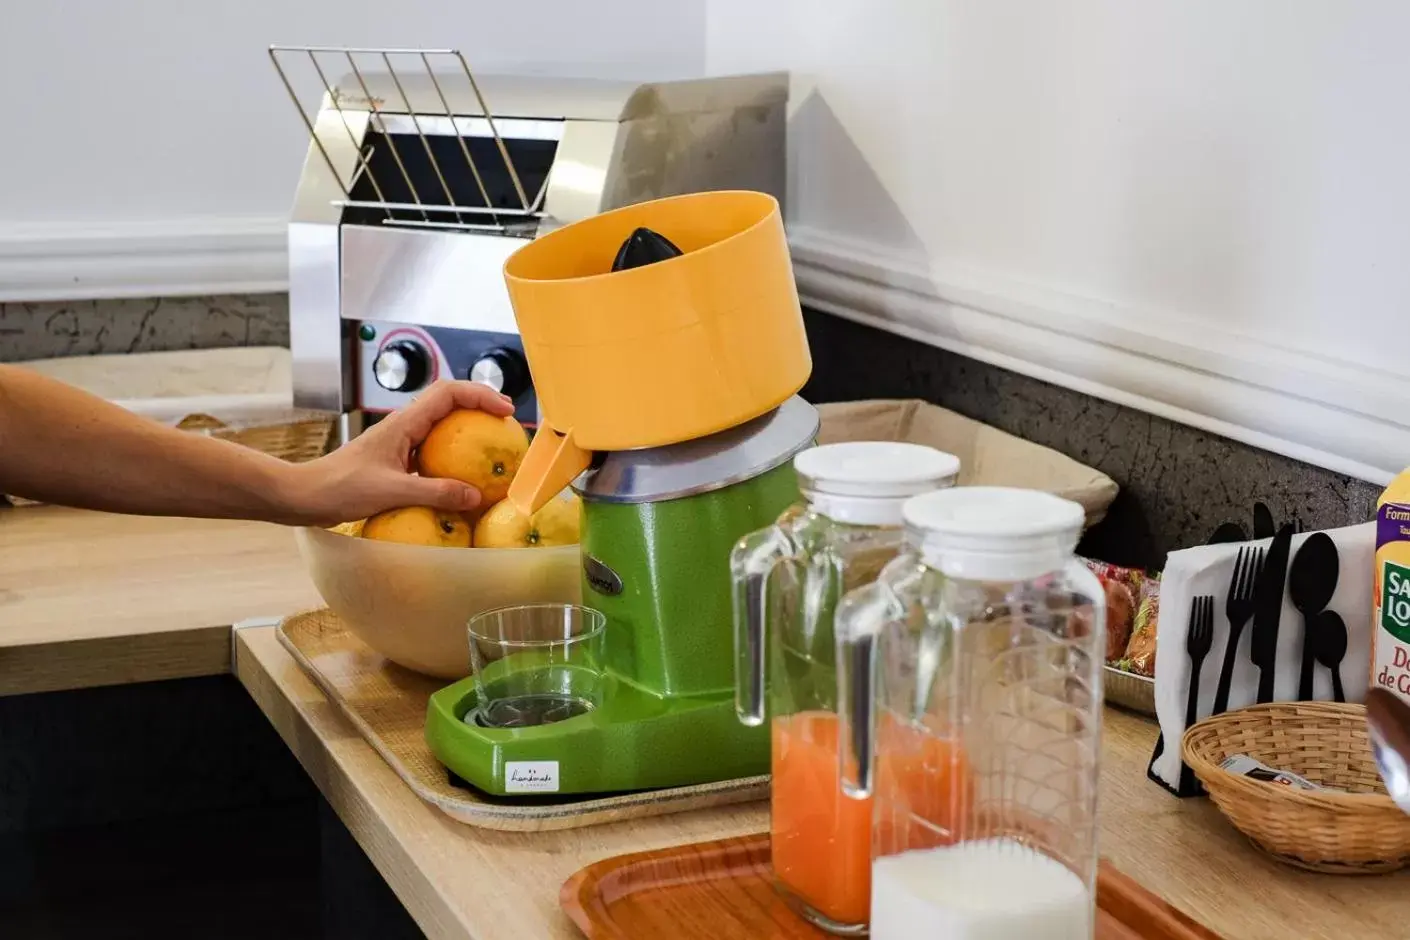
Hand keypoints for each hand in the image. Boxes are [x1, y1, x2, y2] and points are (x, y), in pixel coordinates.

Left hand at [283, 381, 515, 525]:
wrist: (305, 495)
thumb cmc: (340, 489)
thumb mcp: (392, 492)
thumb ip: (435, 493)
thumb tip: (475, 495)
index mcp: (403, 423)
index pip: (448, 393)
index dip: (480, 395)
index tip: (505, 410)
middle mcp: (403, 427)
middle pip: (449, 402)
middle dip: (480, 405)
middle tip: (507, 422)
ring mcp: (399, 442)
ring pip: (441, 425)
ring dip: (468, 428)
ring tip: (492, 444)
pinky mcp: (396, 460)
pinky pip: (432, 450)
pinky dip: (453, 455)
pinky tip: (462, 477)